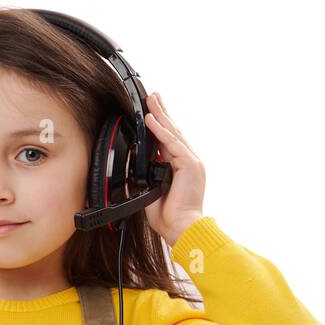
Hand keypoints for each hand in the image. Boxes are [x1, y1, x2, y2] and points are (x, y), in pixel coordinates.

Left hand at [142, 92, 205, 245]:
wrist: (181, 228)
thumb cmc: (169, 216)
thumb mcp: (151, 191)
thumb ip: (146, 177)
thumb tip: (132, 168)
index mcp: (180, 168)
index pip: (168, 141)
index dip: (159, 125)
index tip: (150, 112)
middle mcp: (188, 162)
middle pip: (172, 131)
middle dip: (161, 112)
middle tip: (152, 96)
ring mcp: (191, 162)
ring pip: (173, 133)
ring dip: (160, 115)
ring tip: (151, 99)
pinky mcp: (190, 165)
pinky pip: (172, 143)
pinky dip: (161, 131)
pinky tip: (151, 119)